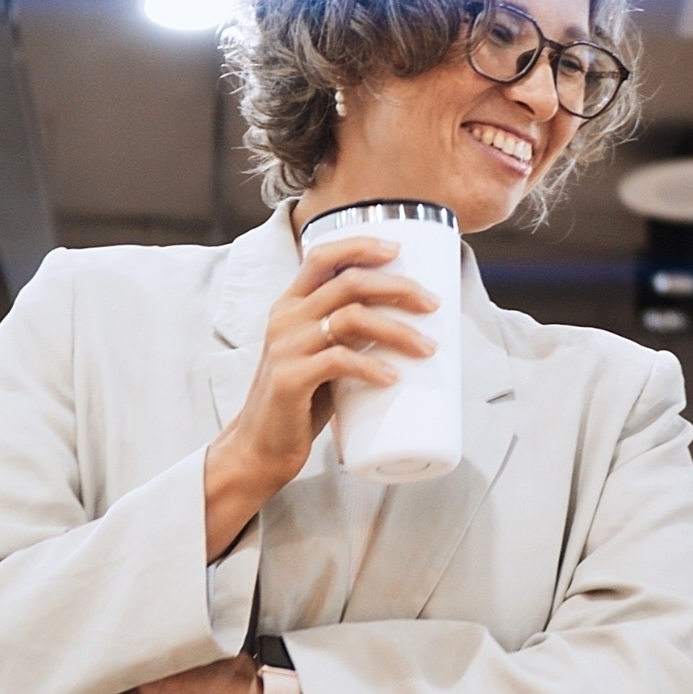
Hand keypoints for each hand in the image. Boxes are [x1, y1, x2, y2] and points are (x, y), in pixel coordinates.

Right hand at [204, 235, 436, 553]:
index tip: (399, 251)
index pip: (322, 257)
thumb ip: (348, 335)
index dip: (361, 247)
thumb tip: (409, 324)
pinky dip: (372, 367)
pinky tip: (393, 378)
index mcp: (291, 305)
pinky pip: (339, 361)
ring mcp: (286, 347)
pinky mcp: (290, 379)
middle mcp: (286, 318)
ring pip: (351, 318)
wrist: (260, 446)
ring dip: (397, 330)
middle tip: (432, 304)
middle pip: (349, 283)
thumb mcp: (321, 355)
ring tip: (427, 348)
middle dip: (398, 287)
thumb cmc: (299, 401)